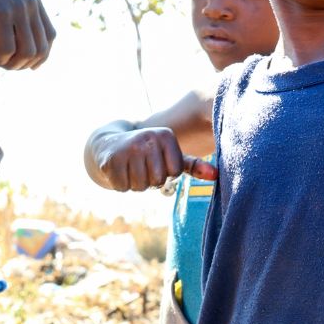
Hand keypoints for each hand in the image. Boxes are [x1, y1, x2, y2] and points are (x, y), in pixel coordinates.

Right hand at [0, 0, 55, 68]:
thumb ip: (13, 6)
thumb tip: (14, 31)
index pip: (50, 35)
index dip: (42, 55)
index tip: (28, 64)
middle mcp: (29, 2)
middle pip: (41, 48)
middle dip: (25, 64)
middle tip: (7, 66)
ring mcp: (16, 7)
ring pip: (27, 51)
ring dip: (13, 64)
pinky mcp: (0, 12)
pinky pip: (8, 47)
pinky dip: (1, 59)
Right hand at [92, 127, 216, 191]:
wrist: (107, 143)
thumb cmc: (146, 153)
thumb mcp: (169, 155)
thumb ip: (193, 165)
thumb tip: (216, 175)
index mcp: (165, 135)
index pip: (175, 172)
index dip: (165, 173)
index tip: (156, 163)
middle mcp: (147, 138)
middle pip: (157, 180)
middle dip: (150, 181)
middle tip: (141, 167)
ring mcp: (127, 147)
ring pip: (140, 187)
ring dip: (135, 184)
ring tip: (130, 168)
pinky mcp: (111, 160)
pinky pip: (122, 188)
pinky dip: (120, 185)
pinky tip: (118, 170)